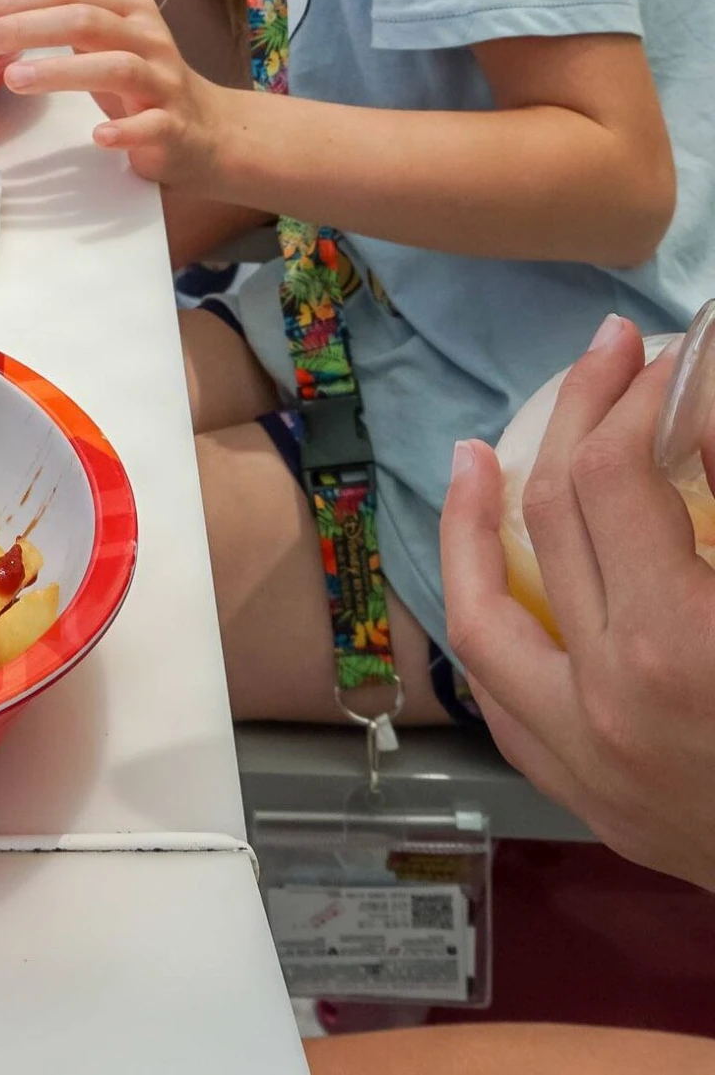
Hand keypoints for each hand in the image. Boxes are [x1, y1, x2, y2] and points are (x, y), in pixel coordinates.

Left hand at [0, 0, 233, 188]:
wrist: (209, 131)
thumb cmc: (143, 84)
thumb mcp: (106, 42)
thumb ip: (65, 21)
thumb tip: (5, 5)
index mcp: (129, 10)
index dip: (19, 2)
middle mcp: (148, 39)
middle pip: (85, 20)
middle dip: (27, 28)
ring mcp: (163, 82)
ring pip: (114, 66)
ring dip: (61, 72)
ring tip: (14, 79)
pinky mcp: (173, 127)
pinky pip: (150, 125)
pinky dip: (123, 129)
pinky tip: (98, 136)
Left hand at [441, 316, 714, 890]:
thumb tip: (699, 413)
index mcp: (674, 645)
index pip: (611, 478)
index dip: (631, 398)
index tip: (659, 358)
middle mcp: (608, 701)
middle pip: (552, 517)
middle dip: (580, 418)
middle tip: (607, 358)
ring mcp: (587, 762)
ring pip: (483, 619)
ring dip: (469, 527)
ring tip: (471, 456)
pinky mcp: (593, 804)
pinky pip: (504, 707)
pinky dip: (489, 632)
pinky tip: (486, 582)